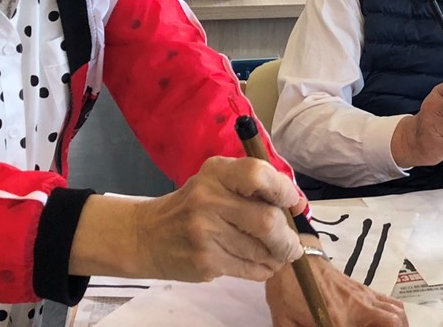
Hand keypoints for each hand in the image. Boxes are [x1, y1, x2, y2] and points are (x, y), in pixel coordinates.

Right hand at [133, 156, 302, 281]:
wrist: (145, 235)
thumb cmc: (190, 206)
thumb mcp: (214, 183)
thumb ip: (251, 188)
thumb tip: (297, 205)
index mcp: (216, 172)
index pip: (258, 174)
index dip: (284, 191)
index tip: (292, 205)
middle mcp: (209, 198)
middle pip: (267, 221)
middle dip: (287, 239)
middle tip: (292, 246)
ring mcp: (204, 232)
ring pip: (261, 250)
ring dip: (277, 257)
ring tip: (276, 256)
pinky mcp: (204, 261)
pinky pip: (248, 269)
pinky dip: (261, 270)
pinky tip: (259, 265)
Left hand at [266, 248, 406, 325]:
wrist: (292, 257)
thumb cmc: (286, 288)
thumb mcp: (285, 320)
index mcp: (337, 319)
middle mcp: (357, 306)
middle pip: (393, 322)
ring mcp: (362, 294)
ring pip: (396, 311)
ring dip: (399, 324)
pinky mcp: (362, 287)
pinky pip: (389, 300)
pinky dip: (395, 313)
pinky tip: (385, 321)